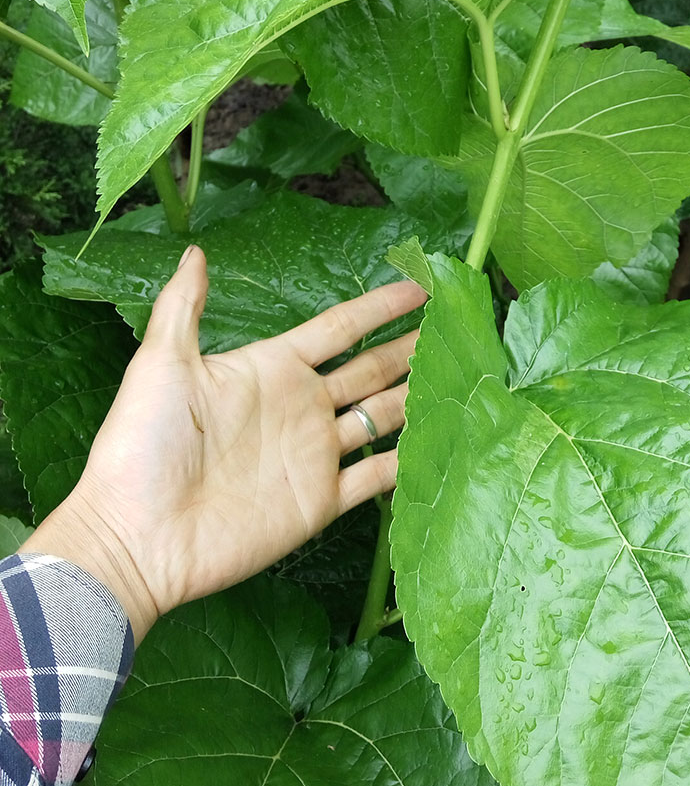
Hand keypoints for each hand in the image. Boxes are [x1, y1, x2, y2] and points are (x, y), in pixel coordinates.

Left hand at [20, 245, 425, 640]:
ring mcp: (314, 455)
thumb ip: (184, 307)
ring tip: (458, 377)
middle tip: (454, 329)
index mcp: (273, 368)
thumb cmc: (141, 445)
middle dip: (411, 348)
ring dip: (417, 397)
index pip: (340, 328)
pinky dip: (407, 461)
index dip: (380, 307)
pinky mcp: (320, 501)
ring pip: (382, 417)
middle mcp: (301, 407)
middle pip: (371, 369)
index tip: (420, 287)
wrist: (136, 534)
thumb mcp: (160, 363)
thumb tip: (193, 251)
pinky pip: (376, 477)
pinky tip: (438, 443)